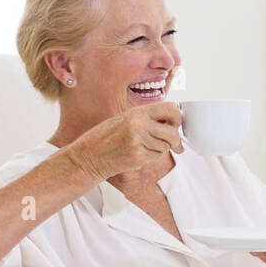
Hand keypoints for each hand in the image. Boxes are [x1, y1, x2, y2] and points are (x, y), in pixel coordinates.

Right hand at [66, 102, 182, 182]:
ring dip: (159, 148)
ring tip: (142, 145)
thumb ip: (148, 120)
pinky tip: (137, 153)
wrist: (88, 156)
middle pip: (173, 133)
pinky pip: (156, 157)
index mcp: (137, 112)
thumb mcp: (125, 119)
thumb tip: (174, 127)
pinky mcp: (138, 157)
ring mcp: (139, 142)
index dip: (177, 118)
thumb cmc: (105, 137)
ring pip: (165, 147)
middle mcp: (139, 125)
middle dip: (173, 139)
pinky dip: (151, 156)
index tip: (174, 124)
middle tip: (165, 140)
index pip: (171, 108)